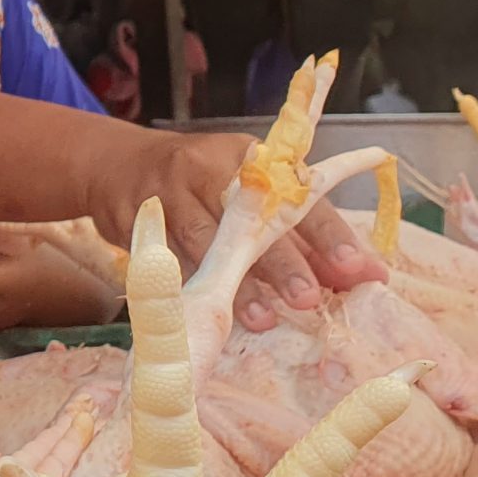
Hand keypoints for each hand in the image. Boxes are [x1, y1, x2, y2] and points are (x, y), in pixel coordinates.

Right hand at [102, 124, 385, 335]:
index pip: (296, 194)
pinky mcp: (133, 216)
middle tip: (307, 300)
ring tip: (261, 319)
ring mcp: (166, 192)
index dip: (326, 232)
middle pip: (248, 217)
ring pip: (203, 241)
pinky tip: (204, 312)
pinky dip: (188, 286)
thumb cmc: (198, 183)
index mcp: (248, 156)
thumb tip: (364, 274)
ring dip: (233, 283)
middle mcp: (207, 166)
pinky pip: (163, 256)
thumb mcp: (248, 193)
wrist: (114, 165)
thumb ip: (301, 234)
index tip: (356, 267)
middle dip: (280, 261)